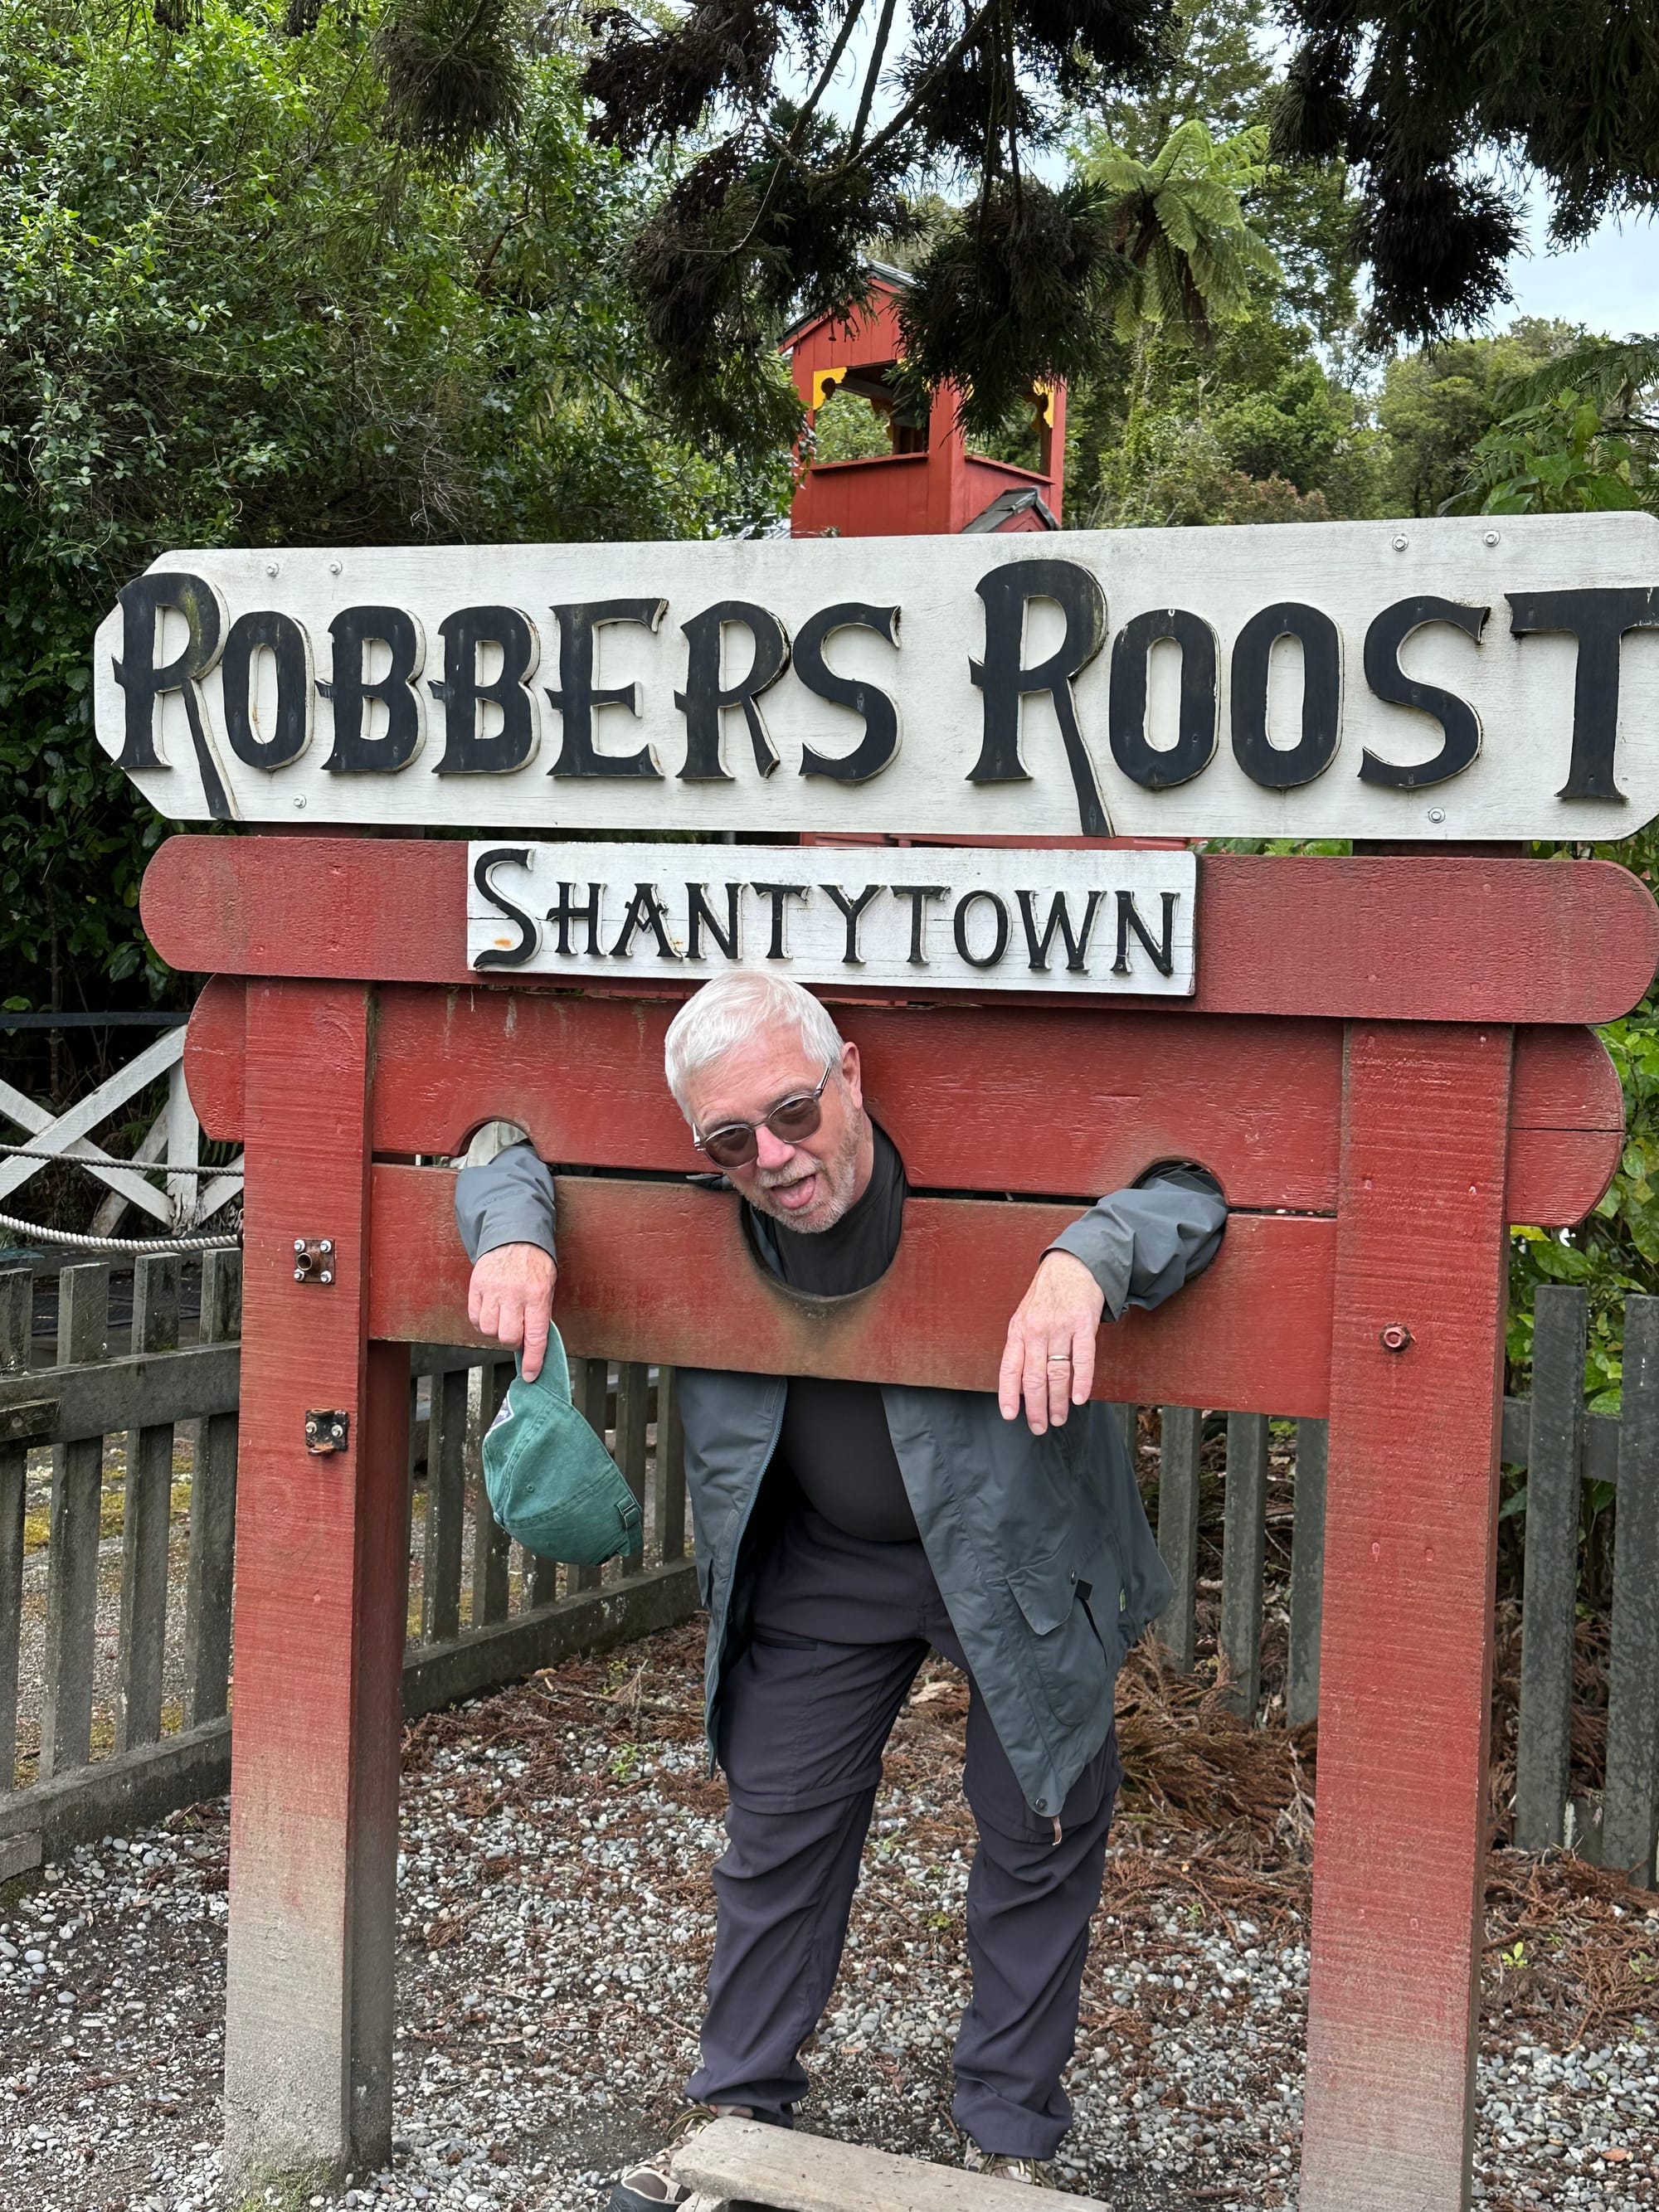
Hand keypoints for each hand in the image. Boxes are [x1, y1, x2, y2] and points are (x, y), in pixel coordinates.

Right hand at [468, 1243, 556, 1380]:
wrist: (514, 1234)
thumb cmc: (535, 1263)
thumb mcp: (548, 1286)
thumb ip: (540, 1314)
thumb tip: (533, 1346)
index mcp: (538, 1295)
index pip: (535, 1337)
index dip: (532, 1360)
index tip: (530, 1375)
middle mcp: (514, 1294)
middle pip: (508, 1337)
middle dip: (513, 1341)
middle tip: (518, 1331)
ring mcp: (493, 1290)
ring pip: (489, 1330)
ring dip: (497, 1331)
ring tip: (504, 1318)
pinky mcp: (476, 1286)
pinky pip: (475, 1317)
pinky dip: (482, 1322)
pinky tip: (491, 1312)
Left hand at [998, 1250, 1104, 1434]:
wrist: (1070, 1266)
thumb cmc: (1046, 1297)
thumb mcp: (1024, 1318)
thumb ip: (1021, 1348)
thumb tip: (1018, 1384)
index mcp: (1018, 1331)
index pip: (1010, 1369)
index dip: (1009, 1394)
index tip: (1011, 1416)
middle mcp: (1037, 1331)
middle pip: (1034, 1378)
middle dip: (1036, 1407)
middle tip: (1039, 1427)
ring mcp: (1060, 1327)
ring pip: (1057, 1372)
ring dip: (1058, 1401)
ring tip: (1059, 1418)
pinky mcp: (1084, 1324)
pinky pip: (1083, 1358)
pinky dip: (1081, 1381)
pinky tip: (1079, 1398)